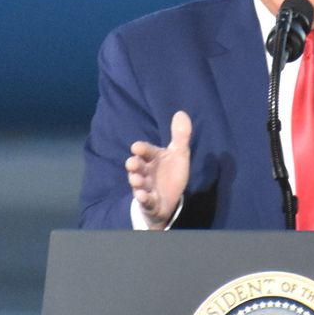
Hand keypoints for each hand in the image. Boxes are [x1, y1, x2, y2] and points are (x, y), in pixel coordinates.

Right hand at [126, 110, 191, 228]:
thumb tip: (181, 112)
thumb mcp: (179, 154)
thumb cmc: (170, 174)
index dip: (141, 149)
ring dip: (136, 181)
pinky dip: (144, 199)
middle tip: (132, 163)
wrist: (169, 200)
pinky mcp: (149, 202)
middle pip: (137, 167)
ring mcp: (146, 187)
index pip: (145, 151)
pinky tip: (143, 196)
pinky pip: (146, 201)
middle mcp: (146, 172)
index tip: (136, 148)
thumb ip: (180, 136)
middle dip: (134, 165)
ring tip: (136, 179)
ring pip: (138, 184)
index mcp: (152, 158)